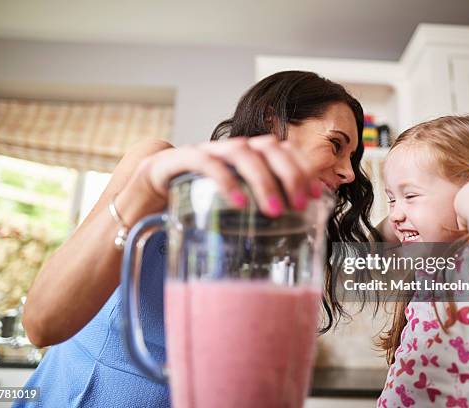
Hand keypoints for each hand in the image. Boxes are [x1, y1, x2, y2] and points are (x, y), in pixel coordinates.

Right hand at [137, 135, 322, 216]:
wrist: (152, 189)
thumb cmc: (200, 198)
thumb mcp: (235, 204)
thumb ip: (259, 207)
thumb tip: (298, 227)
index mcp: (250, 157)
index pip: (285, 151)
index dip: (304, 169)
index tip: (317, 195)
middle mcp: (233, 149)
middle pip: (270, 147)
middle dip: (290, 175)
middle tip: (299, 205)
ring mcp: (209, 151)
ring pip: (243, 152)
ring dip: (263, 180)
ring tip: (274, 210)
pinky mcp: (183, 159)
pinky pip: (207, 163)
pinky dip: (226, 181)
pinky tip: (239, 203)